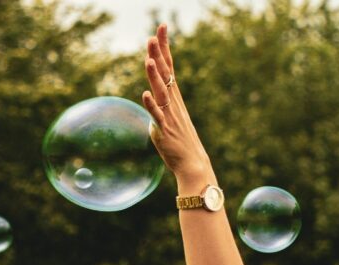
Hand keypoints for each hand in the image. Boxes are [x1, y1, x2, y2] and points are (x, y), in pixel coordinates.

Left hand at [142, 24, 212, 185]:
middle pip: (165, 74)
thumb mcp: (169, 117)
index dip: (164, 47)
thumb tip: (151, 96)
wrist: (193, 164)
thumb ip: (160, 105)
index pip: (169, 66)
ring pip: (161, 92)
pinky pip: (157, 116)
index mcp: (173, 97)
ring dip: (155, 76)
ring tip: (149, 60)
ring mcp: (170, 116)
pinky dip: (151, 105)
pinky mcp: (165, 131)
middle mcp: (173, 103)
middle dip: (159, 54)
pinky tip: (145, 94)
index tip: (161, 27)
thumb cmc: (181, 142)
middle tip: (154, 35)